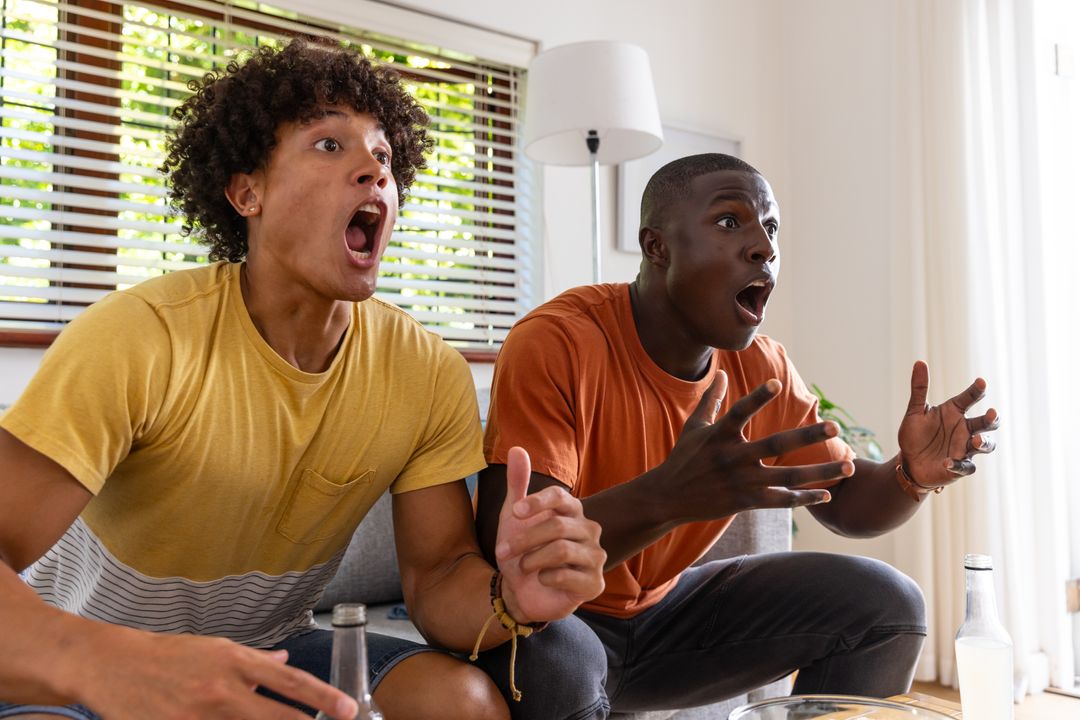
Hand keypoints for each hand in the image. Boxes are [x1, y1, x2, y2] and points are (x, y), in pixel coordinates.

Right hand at [79, 628, 357, 719]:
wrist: (111, 664)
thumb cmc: (167, 655)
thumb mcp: (215, 650)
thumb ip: (254, 662)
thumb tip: (286, 663)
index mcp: (233, 661)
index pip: (289, 680)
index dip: (322, 697)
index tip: (348, 709)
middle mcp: (219, 688)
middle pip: (273, 718)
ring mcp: (195, 716)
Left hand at [494, 447, 604, 624]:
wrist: (521, 590)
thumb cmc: (523, 549)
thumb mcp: (515, 516)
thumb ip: (519, 483)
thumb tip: (516, 449)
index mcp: (573, 510)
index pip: (560, 496)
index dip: (536, 502)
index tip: (515, 513)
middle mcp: (589, 530)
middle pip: (556, 526)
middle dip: (523, 539)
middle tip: (503, 550)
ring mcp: (595, 557)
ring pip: (560, 550)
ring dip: (531, 559)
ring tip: (523, 566)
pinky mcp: (594, 583)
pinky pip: (565, 576)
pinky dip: (544, 578)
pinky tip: (541, 580)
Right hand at [660, 370, 853, 521]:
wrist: (667, 497)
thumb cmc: (682, 458)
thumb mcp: (694, 427)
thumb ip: (711, 400)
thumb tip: (720, 372)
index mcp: (719, 435)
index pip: (740, 411)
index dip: (757, 397)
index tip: (776, 383)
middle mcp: (732, 457)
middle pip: (776, 445)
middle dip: (807, 435)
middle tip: (834, 425)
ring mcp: (741, 481)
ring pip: (788, 477)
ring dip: (821, 472)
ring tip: (849, 465)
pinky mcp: (745, 501)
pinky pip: (781, 501)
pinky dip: (805, 498)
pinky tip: (827, 493)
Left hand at [897, 360, 998, 487]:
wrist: (909, 462)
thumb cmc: (915, 435)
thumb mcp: (915, 411)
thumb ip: (919, 388)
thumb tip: (919, 362)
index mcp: (954, 412)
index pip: (970, 399)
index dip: (977, 391)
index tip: (981, 382)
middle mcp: (964, 429)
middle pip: (986, 423)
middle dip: (992, 419)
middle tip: (991, 414)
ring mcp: (964, 448)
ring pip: (984, 445)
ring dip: (983, 443)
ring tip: (975, 440)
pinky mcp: (959, 467)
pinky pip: (965, 467)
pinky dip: (958, 465)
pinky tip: (947, 462)